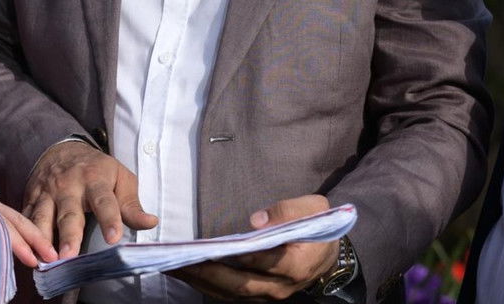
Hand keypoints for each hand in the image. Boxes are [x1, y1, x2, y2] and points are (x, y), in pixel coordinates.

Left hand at [0, 190, 56, 300]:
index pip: (3, 225)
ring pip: (16, 220)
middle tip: (53, 257)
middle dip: (37, 238)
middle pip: (17, 220)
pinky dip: (21, 235)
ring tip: (47, 254)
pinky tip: (28, 249)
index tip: (34, 260)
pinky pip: (8, 223)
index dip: (19, 244)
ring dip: (32, 236)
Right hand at [22, 140, 158, 258]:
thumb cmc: (97, 169)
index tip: (114, 238)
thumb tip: (151, 223)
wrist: (61, 149)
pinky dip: (24, 235)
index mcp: (95, 179)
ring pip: (43, 218)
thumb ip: (132, 204)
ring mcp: (47, 193)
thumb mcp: (120, 177)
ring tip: (45, 259)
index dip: (109, 219)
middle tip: (69, 256)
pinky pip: (25, 219)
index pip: (104, 201)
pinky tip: (26, 252)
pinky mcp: (30, 200)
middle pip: (69, 213)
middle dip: (69, 235)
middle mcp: (68, 186)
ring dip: (42, 239)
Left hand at [169, 195, 339, 300]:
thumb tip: (255, 221)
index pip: (263, 261)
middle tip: (179, 260)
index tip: (211, 248)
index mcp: (296, 264)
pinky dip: (208, 286)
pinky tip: (189, 274)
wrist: (329, 256)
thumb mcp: (314, 208)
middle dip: (207, 273)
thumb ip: (286, 211)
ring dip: (202, 282)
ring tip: (174, 267)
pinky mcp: (260, 297)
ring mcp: (269, 295)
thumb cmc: (319, 227)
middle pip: (240, 284)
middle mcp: (280, 286)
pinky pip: (230, 295)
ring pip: (231, 294)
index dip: (237, 256)